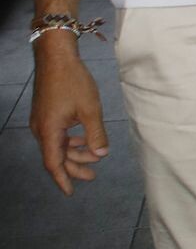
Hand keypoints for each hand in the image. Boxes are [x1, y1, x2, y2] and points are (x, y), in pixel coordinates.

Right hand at [30, 42, 109, 194]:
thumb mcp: (90, 109)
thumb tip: (101, 154)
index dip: (63, 179)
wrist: (56, 56)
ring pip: (58, 145)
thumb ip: (96, 134)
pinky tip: (83, 139)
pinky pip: (57, 134)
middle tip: (93, 175)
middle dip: (74, 167)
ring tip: (95, 155)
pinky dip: (70, 140)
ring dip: (75, 152)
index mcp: (50, 131)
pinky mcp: (45, 113)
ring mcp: (42, 120)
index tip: (70, 192)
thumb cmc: (73, 81)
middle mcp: (41, 129)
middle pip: (56, 156)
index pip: (54, 164)